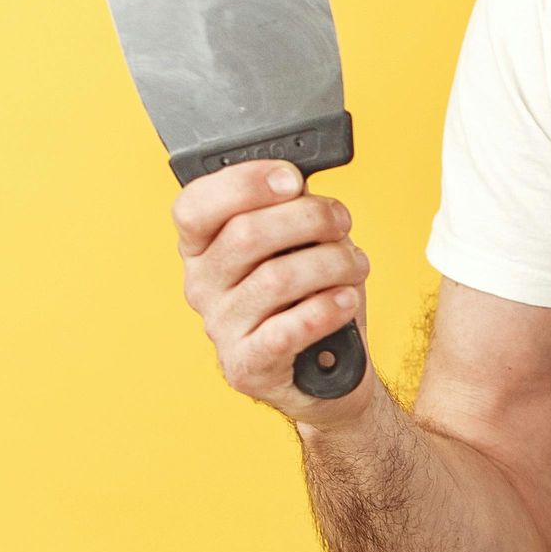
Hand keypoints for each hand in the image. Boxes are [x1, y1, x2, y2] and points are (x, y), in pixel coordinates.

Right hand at [172, 160, 372, 423]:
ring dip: (330, 263)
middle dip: (308, 218)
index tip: (292, 179)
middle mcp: (202, 285)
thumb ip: (287, 211)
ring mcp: (221, 328)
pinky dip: (325, 309)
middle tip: (341, 221)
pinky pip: (287, 330)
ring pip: (275, 278)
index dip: (244, 183)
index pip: (195, 206)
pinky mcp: (248, 366)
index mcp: (202, 247)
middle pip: (245, 235)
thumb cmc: (307, 297)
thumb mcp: (295, 244)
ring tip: (355, 265)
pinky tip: (345, 300)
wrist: (324, 372)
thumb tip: (298, 184)